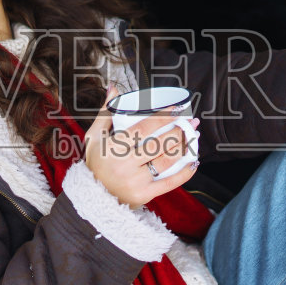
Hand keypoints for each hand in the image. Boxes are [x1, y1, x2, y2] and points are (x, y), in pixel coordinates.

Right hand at [84, 86, 199, 206]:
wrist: (92, 197)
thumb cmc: (95, 163)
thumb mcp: (94, 137)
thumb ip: (105, 112)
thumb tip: (114, 87)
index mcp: (113, 148)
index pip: (143, 128)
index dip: (162, 117)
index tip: (176, 109)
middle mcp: (124, 165)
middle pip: (158, 144)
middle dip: (178, 131)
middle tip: (191, 121)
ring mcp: (135, 181)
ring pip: (166, 161)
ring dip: (183, 147)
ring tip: (193, 136)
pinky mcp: (144, 195)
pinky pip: (169, 183)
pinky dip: (184, 173)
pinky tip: (193, 162)